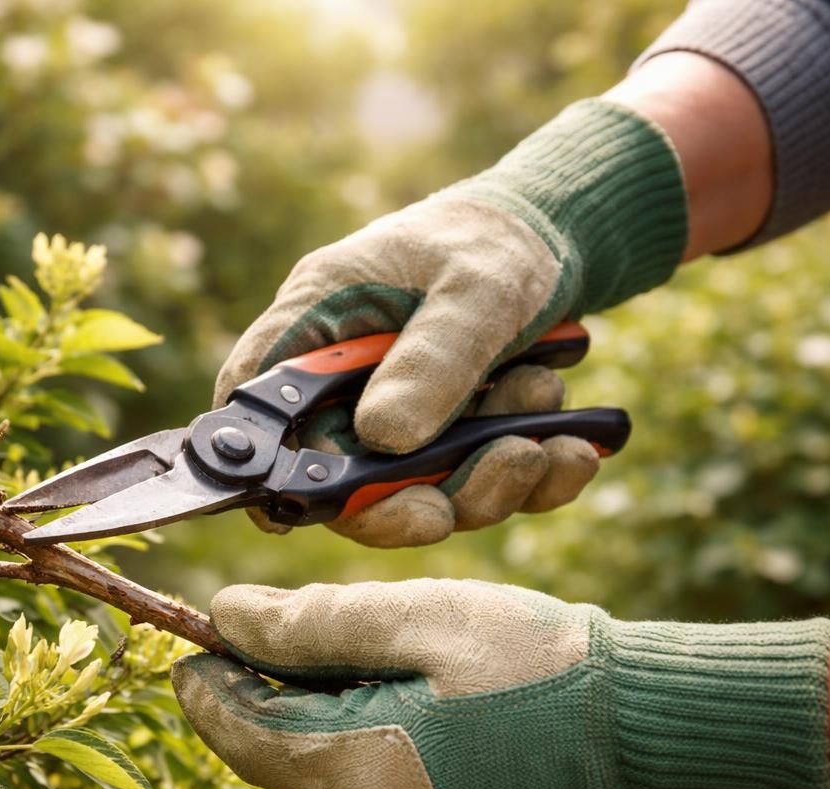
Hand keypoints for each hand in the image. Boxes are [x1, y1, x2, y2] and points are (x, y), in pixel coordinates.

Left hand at [173, 579, 829, 788]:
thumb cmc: (535, 659)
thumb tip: (224, 616)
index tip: (190, 647)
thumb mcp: (416, 617)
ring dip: (320, 730)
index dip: (207, 688)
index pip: (241, 734)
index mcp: (357, 773)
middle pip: (283, 762)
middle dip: (266, 701)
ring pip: (330, 787)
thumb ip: (309, 622)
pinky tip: (401, 713)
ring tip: (343, 668)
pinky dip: (370, 760)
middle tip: (262, 640)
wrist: (648, 727)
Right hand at [217, 99, 687, 546]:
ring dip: (484, 481)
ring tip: (538, 436)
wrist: (561, 236)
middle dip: (398, 503)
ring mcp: (400, 418)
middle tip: (445, 510)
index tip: (298, 509)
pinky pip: (481, 485)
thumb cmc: (497, 241)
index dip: (263, 464)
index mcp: (319, 324)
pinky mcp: (453, 442)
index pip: (256, 401)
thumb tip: (382, 437)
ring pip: (417, 491)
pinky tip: (573, 448)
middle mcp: (346, 381)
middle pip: (337, 474)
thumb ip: (432, 358)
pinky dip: (532, 480)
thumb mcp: (476, 287)